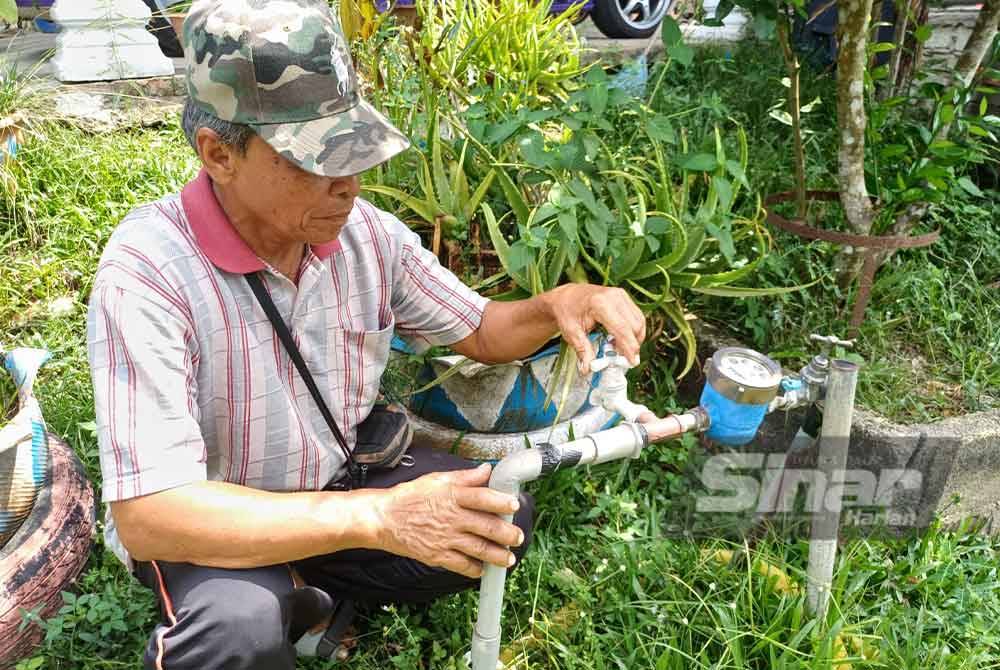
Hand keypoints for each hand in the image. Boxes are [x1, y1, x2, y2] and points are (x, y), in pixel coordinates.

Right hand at [370, 464, 523, 577]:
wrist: (383, 519)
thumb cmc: (409, 497)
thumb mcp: (436, 480)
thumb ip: (465, 477)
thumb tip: (487, 470)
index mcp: (452, 496)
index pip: (483, 497)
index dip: (501, 501)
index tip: (514, 505)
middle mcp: (452, 518)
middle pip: (487, 527)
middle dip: (507, 534)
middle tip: (518, 537)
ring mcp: (445, 539)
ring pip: (479, 549)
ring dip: (497, 555)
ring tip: (509, 559)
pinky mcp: (437, 556)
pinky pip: (461, 565)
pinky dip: (475, 569)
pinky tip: (483, 569)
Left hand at [542, 284, 645, 372]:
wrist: (565, 296)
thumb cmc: (566, 311)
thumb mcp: (571, 333)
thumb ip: (583, 350)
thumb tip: (589, 368)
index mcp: (600, 304)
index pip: (622, 329)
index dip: (629, 347)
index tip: (632, 362)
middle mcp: (614, 297)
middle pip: (635, 325)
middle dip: (633, 345)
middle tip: (622, 360)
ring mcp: (621, 295)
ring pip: (639, 321)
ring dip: (634, 339)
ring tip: (617, 349)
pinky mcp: (624, 297)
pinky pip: (636, 316)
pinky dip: (633, 331)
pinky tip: (620, 339)